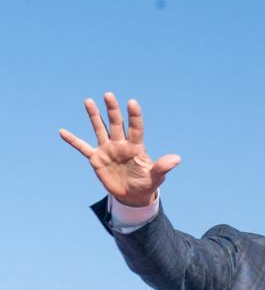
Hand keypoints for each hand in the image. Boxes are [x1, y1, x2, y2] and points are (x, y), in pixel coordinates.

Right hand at [59, 93, 180, 206]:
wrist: (133, 195)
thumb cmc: (147, 183)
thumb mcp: (156, 176)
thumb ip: (163, 166)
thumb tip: (177, 159)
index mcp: (136, 147)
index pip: (136, 128)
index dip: (134, 116)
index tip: (132, 102)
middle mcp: (120, 144)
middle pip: (116, 124)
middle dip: (113, 110)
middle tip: (108, 95)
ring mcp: (107, 150)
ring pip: (100, 129)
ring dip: (94, 116)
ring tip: (89, 101)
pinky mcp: (96, 159)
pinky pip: (82, 147)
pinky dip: (73, 141)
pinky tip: (62, 131)